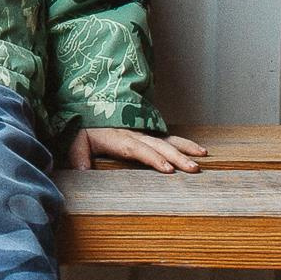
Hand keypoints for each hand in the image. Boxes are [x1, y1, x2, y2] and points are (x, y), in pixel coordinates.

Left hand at [63, 122, 208, 174]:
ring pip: (168, 140)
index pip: (138, 150)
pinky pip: (169, 138)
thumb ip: (79, 156)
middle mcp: (135, 135)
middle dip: (177, 157)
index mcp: (119, 139)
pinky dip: (184, 143)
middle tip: (193, 169)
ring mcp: (144, 133)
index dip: (153, 159)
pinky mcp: (148, 133)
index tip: (168, 169)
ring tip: (203, 156)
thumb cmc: (84, 128)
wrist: (89, 107)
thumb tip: (81, 171)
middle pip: (159, 146)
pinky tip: (199, 150)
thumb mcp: (77, 142)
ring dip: (186, 148)